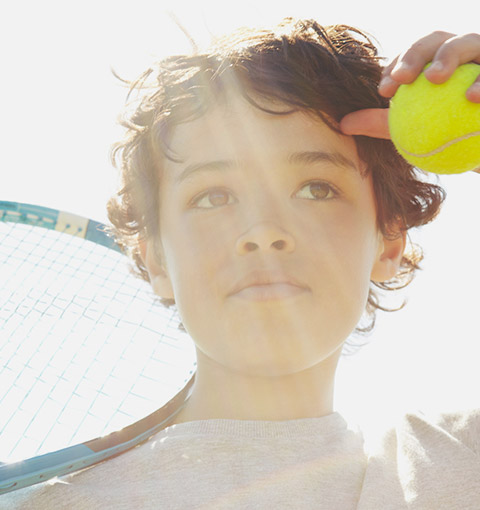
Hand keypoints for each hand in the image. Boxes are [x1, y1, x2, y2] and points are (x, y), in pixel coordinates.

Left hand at [340, 32, 479, 139]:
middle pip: (439, 39)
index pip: (414, 53)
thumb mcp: (410, 129)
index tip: (384, 90)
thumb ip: (379, 123)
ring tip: (434, 77)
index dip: (397, 64)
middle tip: (402, 78)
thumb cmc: (444, 135)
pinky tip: (472, 98)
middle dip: (418, 52)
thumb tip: (342, 124)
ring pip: (472, 42)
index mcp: (437, 61)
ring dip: (451, 55)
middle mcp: (463, 53)